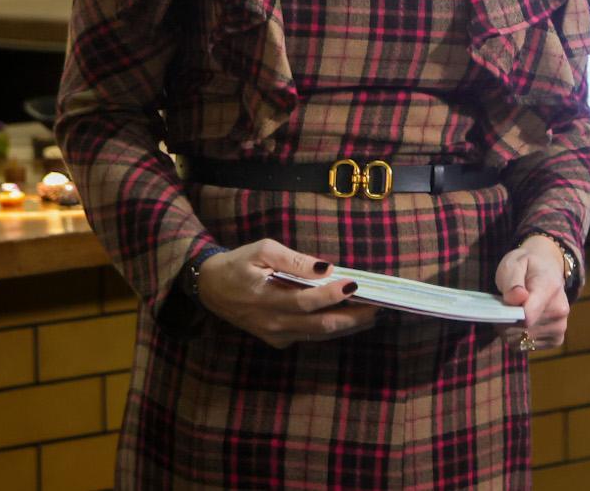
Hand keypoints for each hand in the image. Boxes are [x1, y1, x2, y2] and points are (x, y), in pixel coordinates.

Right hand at [193, 239, 376, 349]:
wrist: (210, 287)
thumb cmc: (238, 264)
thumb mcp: (261, 250)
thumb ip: (293, 259)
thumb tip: (326, 268)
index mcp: (266, 299)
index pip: (307, 301)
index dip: (333, 295)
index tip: (356, 284)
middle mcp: (273, 323)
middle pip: (321, 325)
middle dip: (353, 317)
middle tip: (379, 305)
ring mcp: (275, 335)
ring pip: (319, 334)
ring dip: (348, 326)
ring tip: (372, 313)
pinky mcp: (277, 339)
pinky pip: (309, 336)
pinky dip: (332, 328)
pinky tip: (350, 319)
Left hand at [496, 235, 570, 353]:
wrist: (549, 268)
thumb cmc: (528, 265)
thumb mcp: (514, 263)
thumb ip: (512, 281)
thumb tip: (516, 297)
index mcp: (550, 289)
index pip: (527, 316)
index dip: (507, 316)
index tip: (501, 305)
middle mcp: (559, 311)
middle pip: (521, 331)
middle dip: (505, 322)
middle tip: (505, 306)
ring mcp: (560, 327)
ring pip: (521, 341)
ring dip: (509, 331)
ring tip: (513, 312)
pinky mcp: (557, 339)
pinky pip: (526, 347)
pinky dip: (518, 338)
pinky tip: (521, 323)